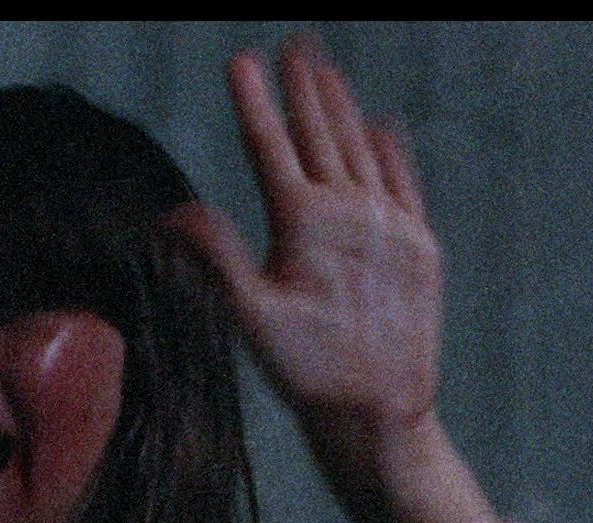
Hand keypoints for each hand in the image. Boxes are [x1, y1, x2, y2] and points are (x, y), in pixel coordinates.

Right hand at [170, 38, 444, 432]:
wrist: (383, 410)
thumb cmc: (309, 371)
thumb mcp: (249, 317)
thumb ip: (214, 256)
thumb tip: (171, 214)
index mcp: (303, 222)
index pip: (269, 147)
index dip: (253, 102)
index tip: (241, 60)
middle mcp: (351, 211)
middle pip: (320, 135)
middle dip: (304, 86)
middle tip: (295, 43)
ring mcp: (392, 225)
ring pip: (362, 150)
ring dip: (342, 107)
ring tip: (327, 70)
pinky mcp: (421, 246)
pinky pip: (403, 182)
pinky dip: (390, 151)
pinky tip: (381, 128)